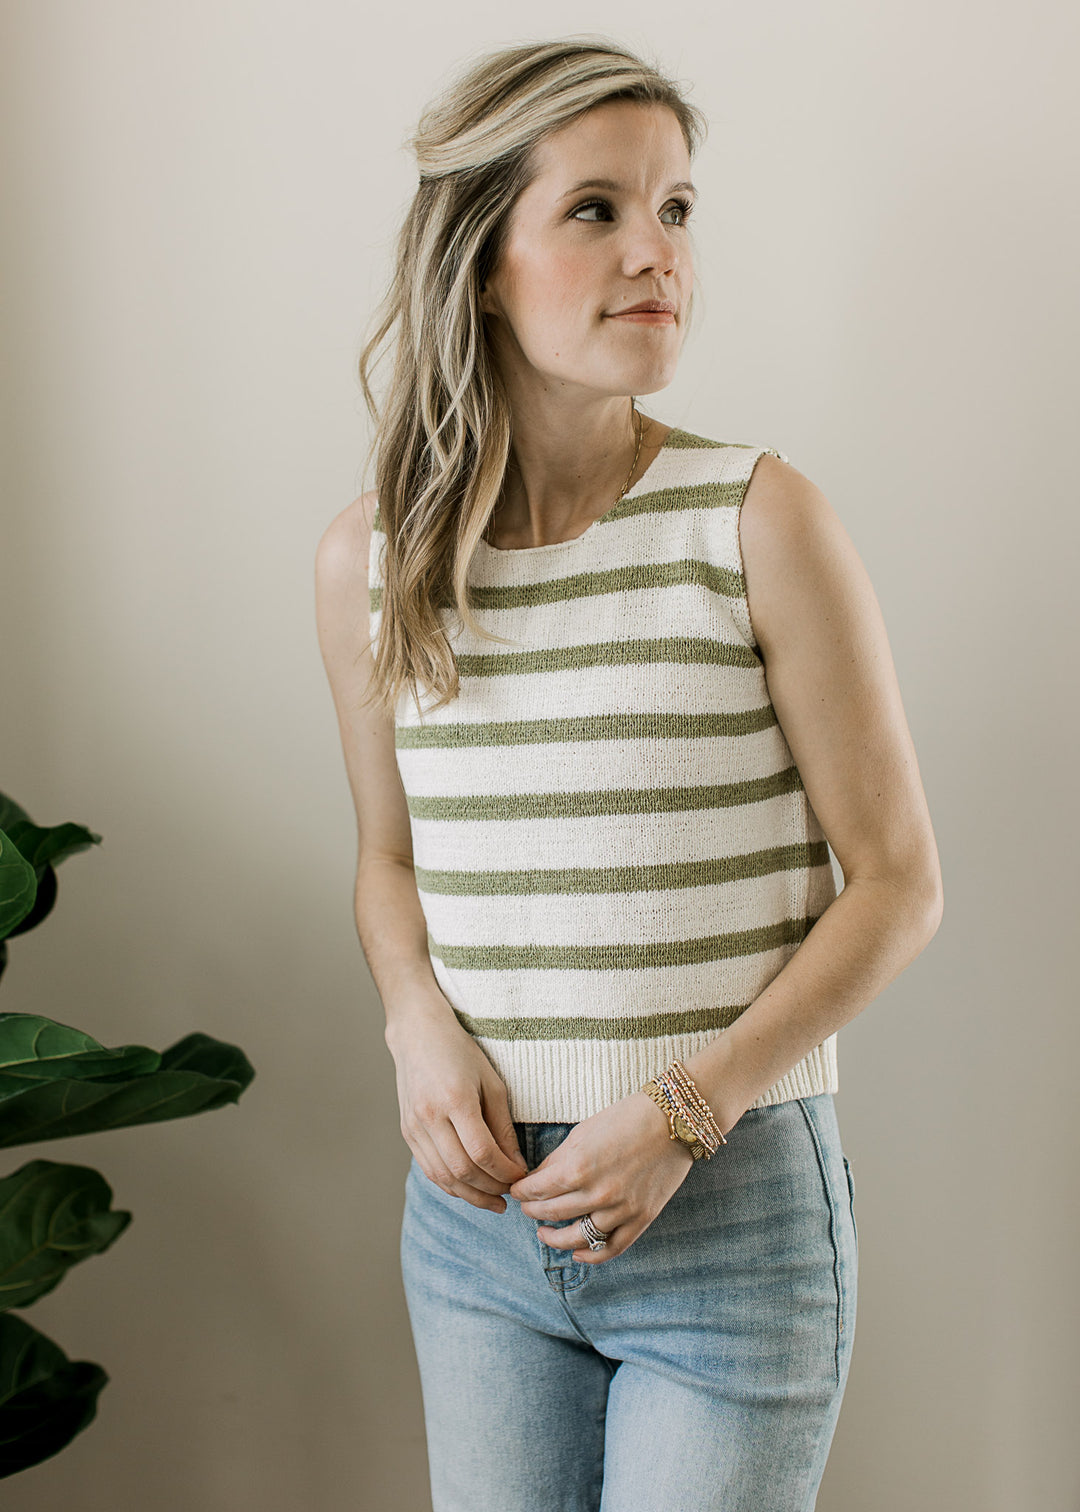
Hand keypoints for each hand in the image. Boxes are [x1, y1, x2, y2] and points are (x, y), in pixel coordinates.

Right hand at [386, 996, 527, 1211]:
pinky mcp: (407, 1132)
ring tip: (494, 1201)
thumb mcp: (491, 1082)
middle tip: (511, 1193)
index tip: (522, 1175)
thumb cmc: (460, 1053)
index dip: (505, 1172)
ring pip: (443, 1176)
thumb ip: (502, 1125)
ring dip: (470, 1195)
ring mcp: (414, 1126)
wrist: (417, 1034)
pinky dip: (451, 1184)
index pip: (482, 1153)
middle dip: (490, 1188)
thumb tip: (516, 1162)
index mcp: (455, 1100)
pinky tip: (469, 1188)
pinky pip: (429, 1169)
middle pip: (462, 1170)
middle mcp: (430, 1116)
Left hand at [508, 1091, 694, 1263]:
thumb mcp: (583, 1132)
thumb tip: (536, 1179)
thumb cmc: (626, 1118)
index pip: (537, 1189)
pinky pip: (611, 1248)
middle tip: (527, 1206)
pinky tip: (576, 1252)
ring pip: (576, 1237)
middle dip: (532, 1210)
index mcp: (578, 1167)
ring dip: (553, 1237)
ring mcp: (621, 1210)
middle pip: (551, 1213)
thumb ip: (558, 1159)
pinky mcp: (641, 1219)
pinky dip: (591, 1255)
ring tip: (543, 1231)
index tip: (517, 1190)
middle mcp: (597, 1193)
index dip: (522, 1191)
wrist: (674, 1120)